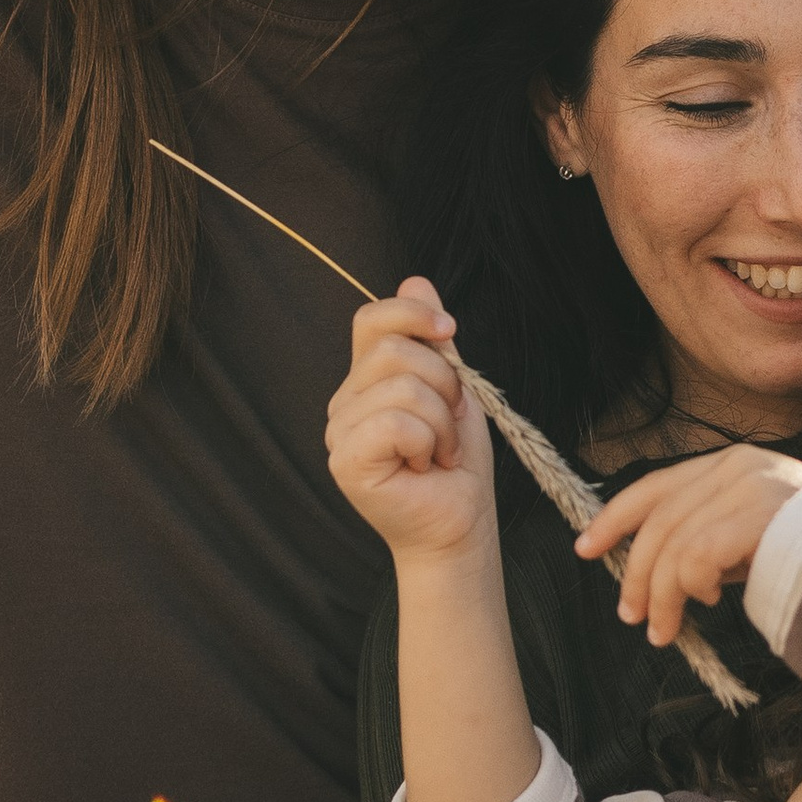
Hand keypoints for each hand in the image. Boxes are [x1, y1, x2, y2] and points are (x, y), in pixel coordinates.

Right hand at [324, 280, 496, 563]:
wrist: (460, 522)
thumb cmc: (455, 461)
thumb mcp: (453, 387)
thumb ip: (433, 341)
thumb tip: (416, 278)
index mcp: (366, 379)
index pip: (372, 318)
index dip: (413, 313)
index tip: (451, 333)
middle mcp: (345, 401)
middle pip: (393, 351)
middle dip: (444, 384)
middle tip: (449, 425)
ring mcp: (340, 432)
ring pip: (402, 387)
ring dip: (441, 422)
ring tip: (438, 452)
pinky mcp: (346, 462)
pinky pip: (396, 422)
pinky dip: (428, 442)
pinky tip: (424, 467)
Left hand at [577, 447, 801, 647]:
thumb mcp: (748, 537)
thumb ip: (706, 536)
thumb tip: (649, 568)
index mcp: (731, 464)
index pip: (655, 485)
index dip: (615, 517)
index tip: (585, 548)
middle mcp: (737, 467)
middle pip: (657, 521)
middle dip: (635, 574)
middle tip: (631, 616)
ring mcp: (751, 488)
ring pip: (673, 547)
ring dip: (661, 597)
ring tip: (666, 628)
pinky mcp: (760, 516)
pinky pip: (698, 559)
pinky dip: (693, 587)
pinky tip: (715, 601)